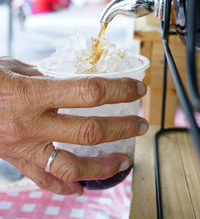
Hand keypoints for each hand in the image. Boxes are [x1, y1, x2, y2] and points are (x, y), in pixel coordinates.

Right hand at [0, 57, 147, 194]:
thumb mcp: (12, 67)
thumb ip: (43, 74)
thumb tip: (66, 77)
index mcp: (31, 93)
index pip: (88, 92)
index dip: (118, 89)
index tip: (136, 88)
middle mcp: (30, 124)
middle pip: (90, 130)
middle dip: (123, 127)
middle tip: (140, 123)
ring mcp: (23, 147)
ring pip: (73, 166)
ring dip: (104, 166)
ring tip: (123, 161)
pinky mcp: (16, 160)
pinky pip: (44, 180)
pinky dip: (65, 187)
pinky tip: (82, 187)